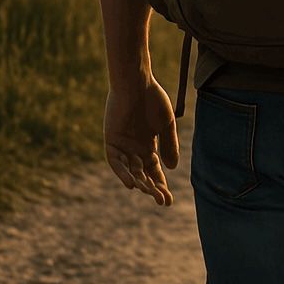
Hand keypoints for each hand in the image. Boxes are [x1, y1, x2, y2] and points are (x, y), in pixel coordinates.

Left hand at [104, 77, 179, 206]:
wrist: (137, 83)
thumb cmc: (154, 99)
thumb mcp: (166, 125)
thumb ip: (169, 145)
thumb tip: (172, 169)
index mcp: (149, 145)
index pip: (154, 170)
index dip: (161, 185)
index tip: (168, 200)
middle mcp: (135, 148)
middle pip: (144, 174)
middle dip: (153, 188)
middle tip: (162, 200)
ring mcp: (122, 145)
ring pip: (130, 170)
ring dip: (139, 183)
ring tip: (149, 193)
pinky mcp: (111, 141)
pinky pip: (115, 161)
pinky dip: (122, 172)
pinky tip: (131, 183)